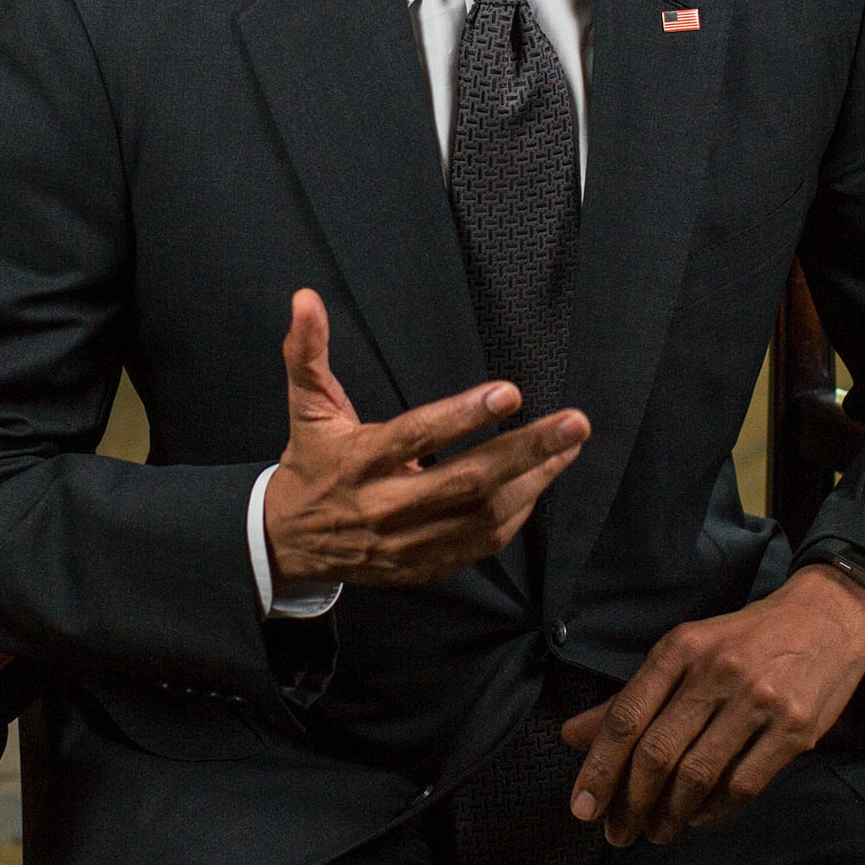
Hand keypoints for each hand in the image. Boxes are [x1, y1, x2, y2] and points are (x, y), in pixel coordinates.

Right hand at [262, 289, 589, 590]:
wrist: (290, 543)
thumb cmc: (311, 463)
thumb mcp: (306, 406)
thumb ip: (306, 352)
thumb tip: (306, 299)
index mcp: (360, 461)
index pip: (416, 436)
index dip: (463, 416)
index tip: (510, 393)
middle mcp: (386, 505)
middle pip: (466, 481)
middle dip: (525, 451)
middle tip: (574, 423)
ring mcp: (407, 542)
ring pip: (482, 516)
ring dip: (533, 482)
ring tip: (569, 448)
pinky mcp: (422, 565)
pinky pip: (480, 544)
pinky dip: (515, 515)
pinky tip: (539, 483)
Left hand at [561, 567, 864, 845]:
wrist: (828, 617)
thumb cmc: (745, 639)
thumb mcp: (685, 653)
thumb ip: (631, 698)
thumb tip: (572, 736)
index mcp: (680, 649)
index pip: (625, 717)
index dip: (599, 768)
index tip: (582, 808)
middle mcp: (715, 672)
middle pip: (657, 751)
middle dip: (630, 802)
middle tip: (618, 833)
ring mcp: (757, 700)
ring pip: (698, 774)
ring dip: (670, 814)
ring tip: (656, 831)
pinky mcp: (793, 728)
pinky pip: (743, 783)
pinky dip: (714, 809)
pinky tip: (699, 816)